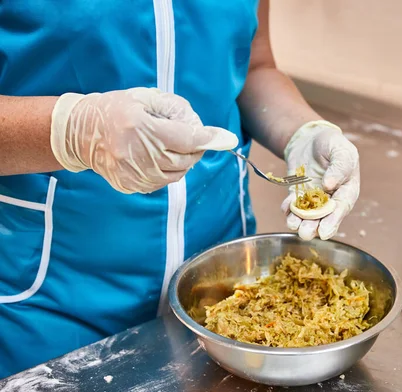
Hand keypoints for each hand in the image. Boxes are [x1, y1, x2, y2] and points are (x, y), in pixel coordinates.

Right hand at [50, 87, 237, 193]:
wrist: (79, 134)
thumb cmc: (115, 110)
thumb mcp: (144, 99)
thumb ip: (177, 110)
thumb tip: (206, 130)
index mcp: (142, 128)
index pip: (187, 139)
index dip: (209, 139)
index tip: (226, 138)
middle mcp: (139, 154)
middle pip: (186, 159)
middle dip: (195, 149)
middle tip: (190, 138)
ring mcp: (134, 174)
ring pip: (177, 174)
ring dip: (183, 161)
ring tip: (171, 147)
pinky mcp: (131, 185)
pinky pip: (162, 182)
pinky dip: (168, 171)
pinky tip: (158, 158)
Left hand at [282, 120, 359, 239]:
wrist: (311, 138)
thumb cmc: (332, 144)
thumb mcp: (341, 150)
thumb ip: (339, 167)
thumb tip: (329, 185)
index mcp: (347, 191)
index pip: (341, 209)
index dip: (333, 221)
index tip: (324, 232)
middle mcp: (331, 199)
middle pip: (323, 219)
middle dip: (314, 227)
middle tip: (306, 233)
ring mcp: (313, 199)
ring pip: (307, 216)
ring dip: (299, 222)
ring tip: (293, 224)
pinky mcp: (298, 195)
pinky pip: (293, 206)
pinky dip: (288, 209)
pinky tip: (285, 208)